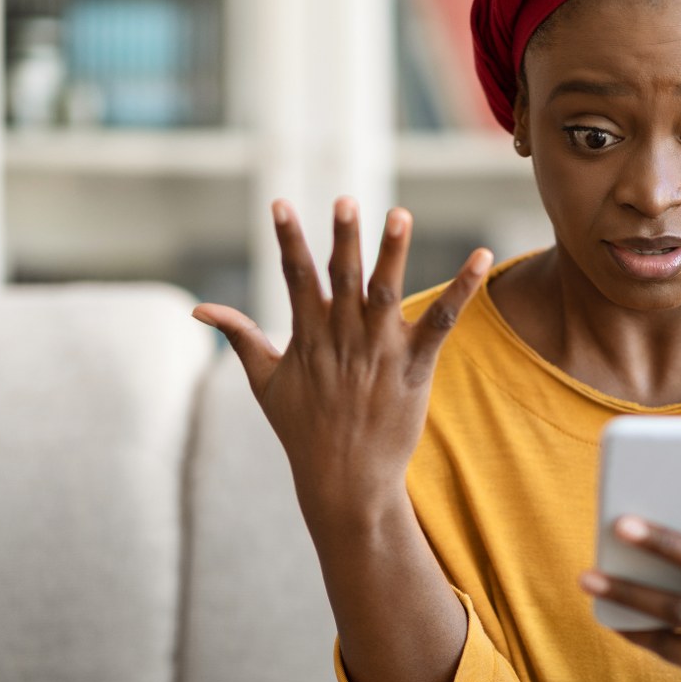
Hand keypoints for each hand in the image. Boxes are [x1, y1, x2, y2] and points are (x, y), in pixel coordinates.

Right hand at [191, 197, 490, 525]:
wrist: (346, 482)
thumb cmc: (303, 431)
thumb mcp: (264, 383)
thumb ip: (239, 337)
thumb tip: (199, 310)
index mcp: (309, 339)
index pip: (295, 279)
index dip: (288, 240)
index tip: (279, 203)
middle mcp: (344, 341)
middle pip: (343, 281)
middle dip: (343, 240)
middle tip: (346, 199)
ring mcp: (380, 354)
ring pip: (387, 294)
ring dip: (393, 254)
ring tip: (399, 214)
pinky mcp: (414, 368)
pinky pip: (442, 322)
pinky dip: (462, 289)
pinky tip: (482, 256)